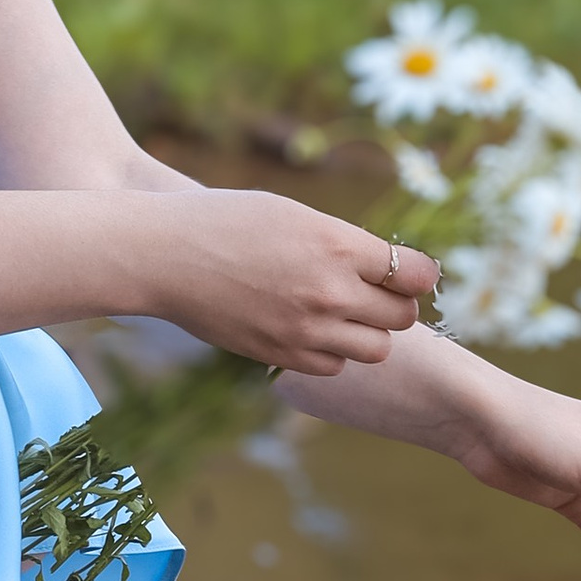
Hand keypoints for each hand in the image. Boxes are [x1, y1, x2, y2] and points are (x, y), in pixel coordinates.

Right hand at [142, 191, 438, 376]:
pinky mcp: (281, 355)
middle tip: (373, 293)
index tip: (404, 272)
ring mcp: (305, 329)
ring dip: (367, 332)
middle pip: (402, 317)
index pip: (417, 274)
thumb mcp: (294, 215)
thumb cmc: (225, 222)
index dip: (416, 274)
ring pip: (375, 349)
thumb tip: (386, 269)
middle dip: (394, 305)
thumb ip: (344, 243)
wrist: (163, 256)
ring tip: (341, 313)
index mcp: (337, 245)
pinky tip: (311, 329)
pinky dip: (332, 352)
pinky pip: (334, 366)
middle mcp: (329, 291)